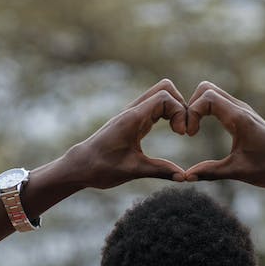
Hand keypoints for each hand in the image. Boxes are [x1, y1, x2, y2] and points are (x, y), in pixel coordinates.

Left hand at [69, 79, 186, 188]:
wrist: (80, 166)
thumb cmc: (102, 168)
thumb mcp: (133, 171)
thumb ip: (160, 170)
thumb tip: (184, 177)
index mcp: (133, 118)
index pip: (165, 97)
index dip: (179, 112)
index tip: (181, 134)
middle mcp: (133, 111)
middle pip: (165, 88)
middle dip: (181, 105)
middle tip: (183, 130)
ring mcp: (132, 114)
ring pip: (161, 95)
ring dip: (175, 109)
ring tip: (180, 131)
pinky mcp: (133, 120)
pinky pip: (155, 106)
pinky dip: (168, 114)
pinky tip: (171, 131)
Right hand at [185, 82, 264, 186]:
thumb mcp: (237, 171)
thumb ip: (210, 172)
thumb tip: (186, 176)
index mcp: (240, 118)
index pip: (207, 98)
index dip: (192, 113)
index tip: (190, 134)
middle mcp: (241, 109)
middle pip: (207, 89)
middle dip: (191, 106)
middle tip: (189, 129)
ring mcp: (242, 110)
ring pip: (212, 93)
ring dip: (198, 107)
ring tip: (193, 130)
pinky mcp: (243, 116)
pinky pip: (219, 103)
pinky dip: (206, 110)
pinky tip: (203, 130)